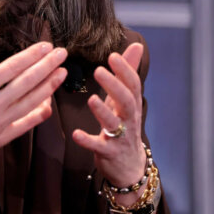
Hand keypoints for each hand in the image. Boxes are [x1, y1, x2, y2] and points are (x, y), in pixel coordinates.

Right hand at [0, 24, 67, 175]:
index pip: (12, 67)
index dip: (32, 55)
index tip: (47, 46)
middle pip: (26, 82)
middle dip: (48, 66)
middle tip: (63, 54)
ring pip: (30, 103)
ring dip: (49, 87)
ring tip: (62, 74)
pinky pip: (24, 125)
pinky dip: (38, 114)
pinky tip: (49, 103)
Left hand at [71, 43, 147, 189]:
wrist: (129, 167)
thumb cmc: (125, 126)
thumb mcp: (126, 100)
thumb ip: (128, 73)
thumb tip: (136, 46)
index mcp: (131, 105)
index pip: (132, 85)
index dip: (125, 70)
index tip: (112, 56)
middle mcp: (128, 120)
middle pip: (126, 101)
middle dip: (114, 86)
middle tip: (99, 71)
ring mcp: (119, 137)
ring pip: (114, 123)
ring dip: (102, 111)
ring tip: (91, 99)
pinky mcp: (108, 153)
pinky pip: (98, 147)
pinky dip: (87, 141)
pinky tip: (76, 134)